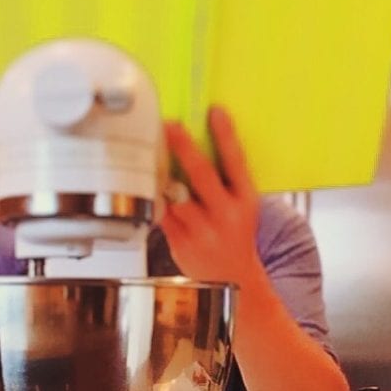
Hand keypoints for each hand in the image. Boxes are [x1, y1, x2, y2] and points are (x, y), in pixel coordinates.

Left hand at [160, 107, 262, 286]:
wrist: (234, 279)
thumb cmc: (234, 234)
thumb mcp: (241, 205)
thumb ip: (223, 181)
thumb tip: (195, 142)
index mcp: (245, 200)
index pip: (236, 162)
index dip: (225, 135)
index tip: (215, 111)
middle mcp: (226, 214)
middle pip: (202, 175)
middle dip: (184, 148)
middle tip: (170, 126)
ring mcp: (203, 230)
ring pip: (176, 195)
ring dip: (161, 173)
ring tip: (149, 152)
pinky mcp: (181, 242)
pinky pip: (162, 214)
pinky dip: (154, 198)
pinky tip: (146, 184)